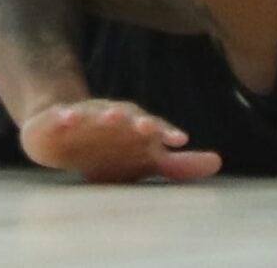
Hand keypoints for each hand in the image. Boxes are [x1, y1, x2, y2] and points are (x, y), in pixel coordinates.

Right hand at [19, 99, 220, 183]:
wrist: (61, 130)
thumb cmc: (109, 149)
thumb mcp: (142, 160)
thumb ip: (177, 164)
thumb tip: (218, 162)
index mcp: (133, 126)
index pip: (153, 127)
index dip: (166, 132)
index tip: (180, 140)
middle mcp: (112, 116)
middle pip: (128, 115)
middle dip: (138, 120)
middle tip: (147, 128)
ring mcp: (85, 115)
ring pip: (96, 112)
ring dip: (105, 113)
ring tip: (111, 116)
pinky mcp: (58, 118)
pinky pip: (62, 116)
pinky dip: (66, 116)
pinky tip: (68, 117)